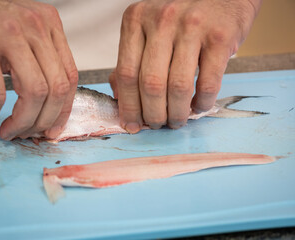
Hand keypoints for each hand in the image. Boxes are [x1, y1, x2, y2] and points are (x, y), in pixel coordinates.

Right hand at [0, 0, 77, 139]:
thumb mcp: (24, 35)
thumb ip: (42, 59)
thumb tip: (53, 106)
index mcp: (49, 24)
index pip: (70, 76)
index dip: (64, 109)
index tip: (53, 127)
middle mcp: (35, 27)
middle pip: (57, 88)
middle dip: (44, 120)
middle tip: (29, 133)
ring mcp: (9, 35)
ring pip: (34, 93)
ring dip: (22, 122)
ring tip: (8, 130)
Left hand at [111, 0, 261, 132]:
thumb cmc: (181, 17)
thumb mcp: (148, 29)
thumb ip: (131, 59)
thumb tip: (120, 97)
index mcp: (136, 20)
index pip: (126, 73)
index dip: (128, 106)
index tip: (132, 125)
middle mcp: (161, 20)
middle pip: (150, 84)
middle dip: (153, 114)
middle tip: (157, 125)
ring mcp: (192, 27)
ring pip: (178, 87)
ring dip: (177, 113)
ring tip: (177, 120)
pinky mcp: (220, 37)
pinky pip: (207, 83)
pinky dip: (202, 103)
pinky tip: (198, 107)